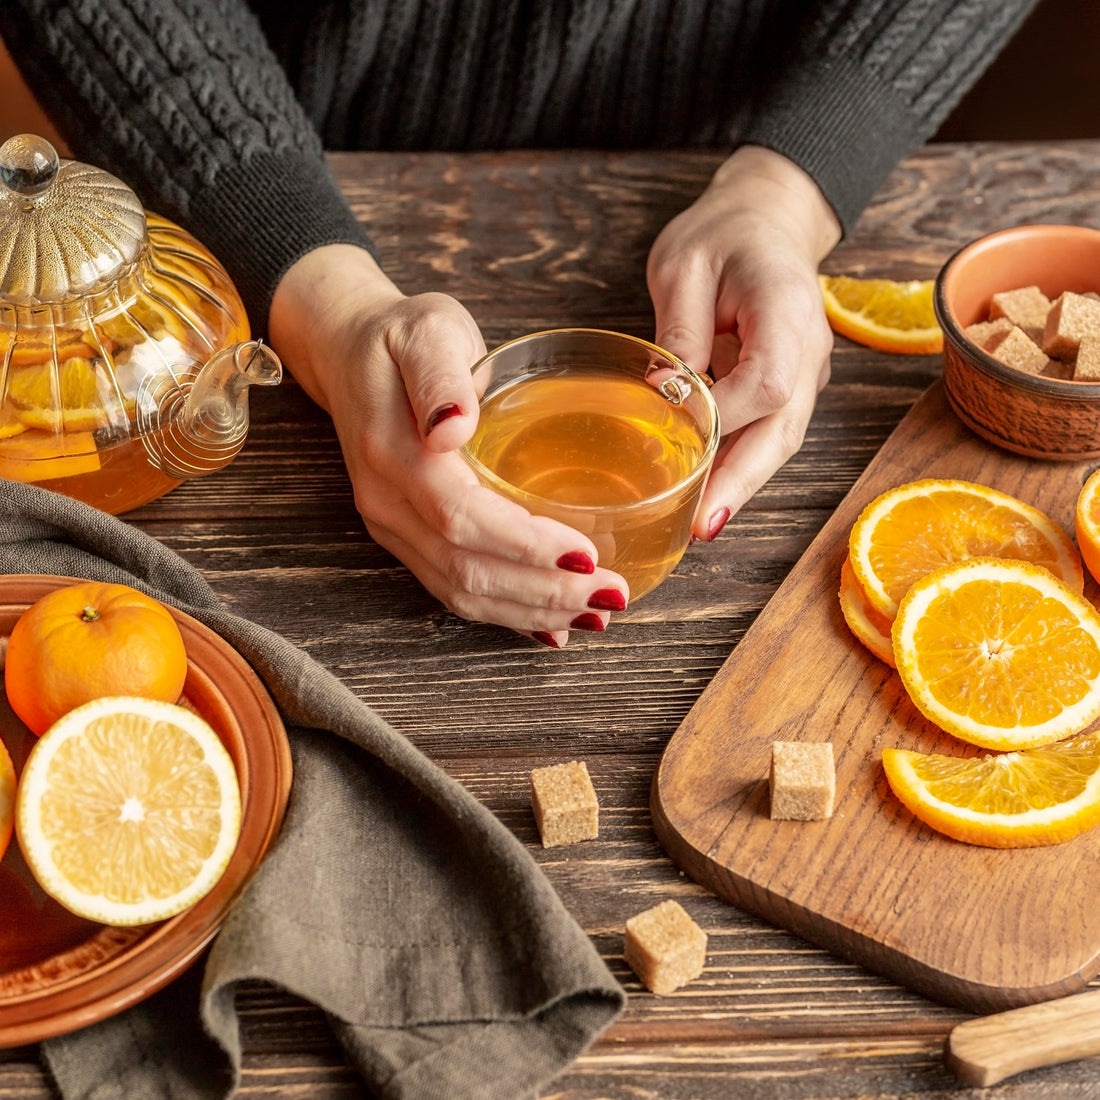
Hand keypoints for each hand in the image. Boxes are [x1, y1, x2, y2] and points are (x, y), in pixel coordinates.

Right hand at [268, 245, 628, 645]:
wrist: (349, 351)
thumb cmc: (401, 336)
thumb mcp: (427, 330)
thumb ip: (440, 377)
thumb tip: (451, 427)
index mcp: (394, 453)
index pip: (462, 517)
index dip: (525, 545)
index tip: (586, 557)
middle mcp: (387, 502)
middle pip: (465, 569)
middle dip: (543, 592)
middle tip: (611, 597)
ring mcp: (391, 525)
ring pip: (460, 590)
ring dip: (529, 612)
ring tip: (593, 616)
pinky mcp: (404, 535)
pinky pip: (451, 587)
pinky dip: (504, 612)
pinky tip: (549, 625)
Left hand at [646, 144, 841, 540]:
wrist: (767, 220)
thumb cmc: (722, 236)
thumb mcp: (683, 266)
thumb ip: (678, 330)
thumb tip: (663, 395)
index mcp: (786, 307)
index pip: (766, 381)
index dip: (727, 419)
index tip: (681, 440)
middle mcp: (810, 347)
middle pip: (785, 427)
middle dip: (742, 480)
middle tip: (702, 524)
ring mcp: (808, 370)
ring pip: (782, 439)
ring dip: (743, 483)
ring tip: (702, 523)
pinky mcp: (793, 384)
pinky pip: (772, 431)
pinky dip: (743, 464)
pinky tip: (711, 492)